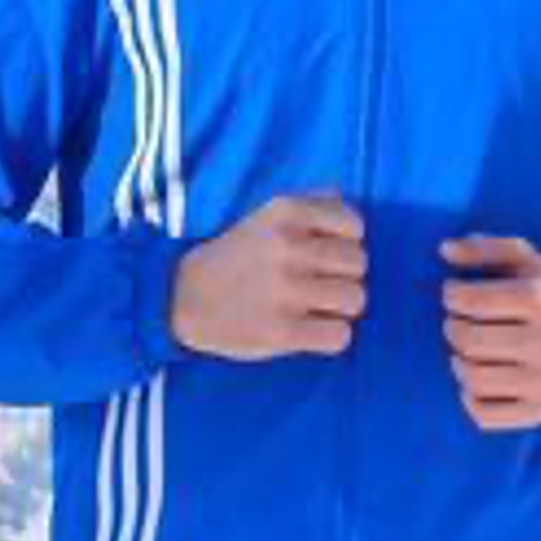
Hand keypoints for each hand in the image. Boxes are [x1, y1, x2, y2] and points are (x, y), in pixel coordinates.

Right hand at [169, 191, 366, 359]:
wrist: (182, 297)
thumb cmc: (237, 256)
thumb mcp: (267, 215)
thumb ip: (313, 204)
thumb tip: (353, 211)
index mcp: (285, 212)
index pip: (355, 226)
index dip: (344, 242)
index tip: (322, 253)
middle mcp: (287, 247)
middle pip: (359, 264)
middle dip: (342, 275)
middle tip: (316, 283)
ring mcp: (285, 290)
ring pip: (355, 299)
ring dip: (338, 307)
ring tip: (313, 307)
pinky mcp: (281, 331)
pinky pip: (340, 336)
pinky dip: (330, 336)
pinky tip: (309, 329)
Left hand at [438, 235, 540, 431]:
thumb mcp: (531, 262)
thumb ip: (486, 249)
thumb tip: (443, 250)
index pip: (470, 301)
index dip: (451, 295)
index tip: (455, 295)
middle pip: (467, 340)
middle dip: (452, 327)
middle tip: (458, 322)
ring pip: (471, 378)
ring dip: (457, 361)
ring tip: (467, 350)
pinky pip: (484, 414)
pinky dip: (470, 397)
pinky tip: (477, 380)